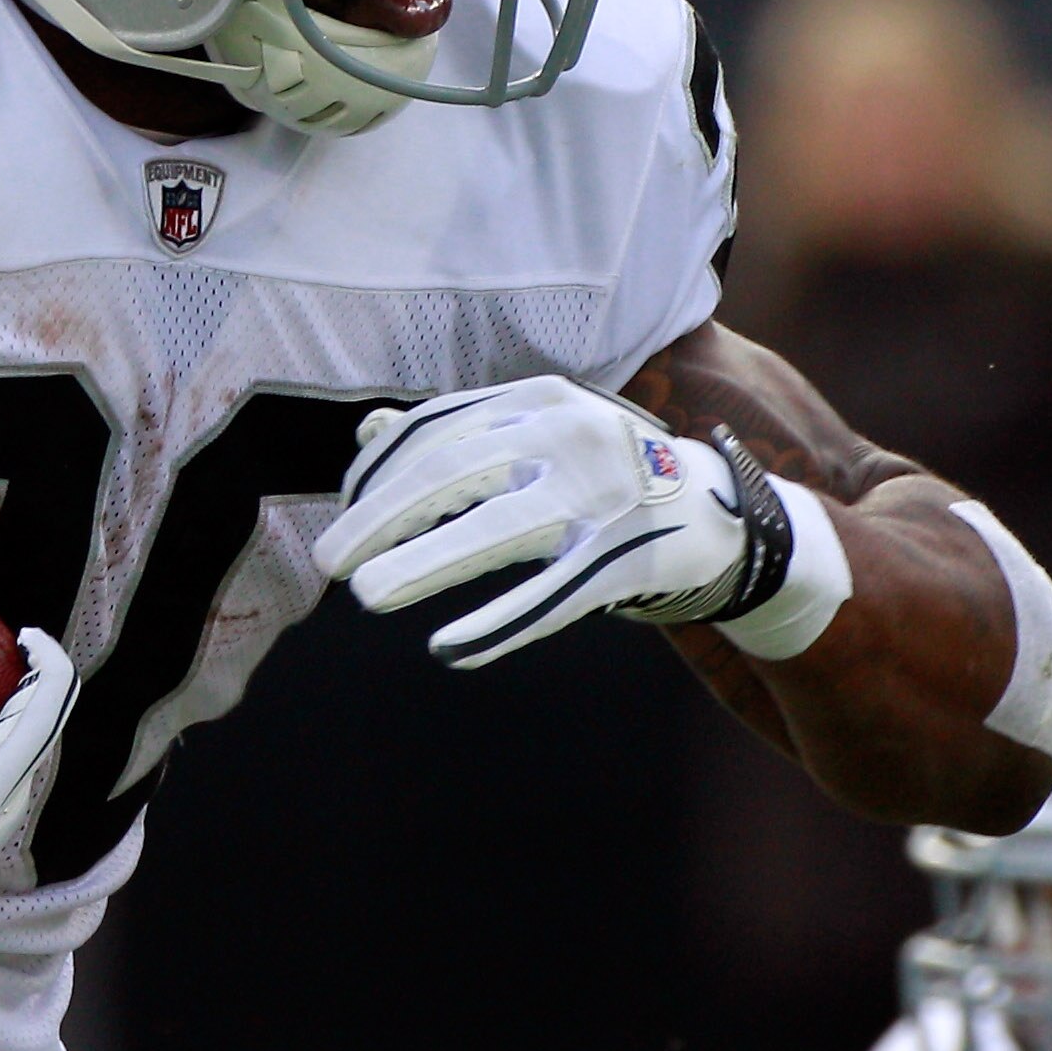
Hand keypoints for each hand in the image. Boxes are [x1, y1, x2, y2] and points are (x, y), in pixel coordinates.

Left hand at [312, 375, 789, 667]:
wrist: (722, 514)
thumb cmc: (602, 476)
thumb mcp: (534, 438)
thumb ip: (458, 435)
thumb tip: (369, 432)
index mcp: (537, 401)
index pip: (436, 431)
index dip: (380, 473)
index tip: (344, 511)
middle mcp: (569, 434)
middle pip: (453, 472)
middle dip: (382, 517)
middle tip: (329, 561)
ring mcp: (603, 495)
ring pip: (499, 529)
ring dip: (428, 563)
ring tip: (369, 596)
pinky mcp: (631, 556)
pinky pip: (555, 593)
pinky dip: (501, 622)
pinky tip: (452, 649)